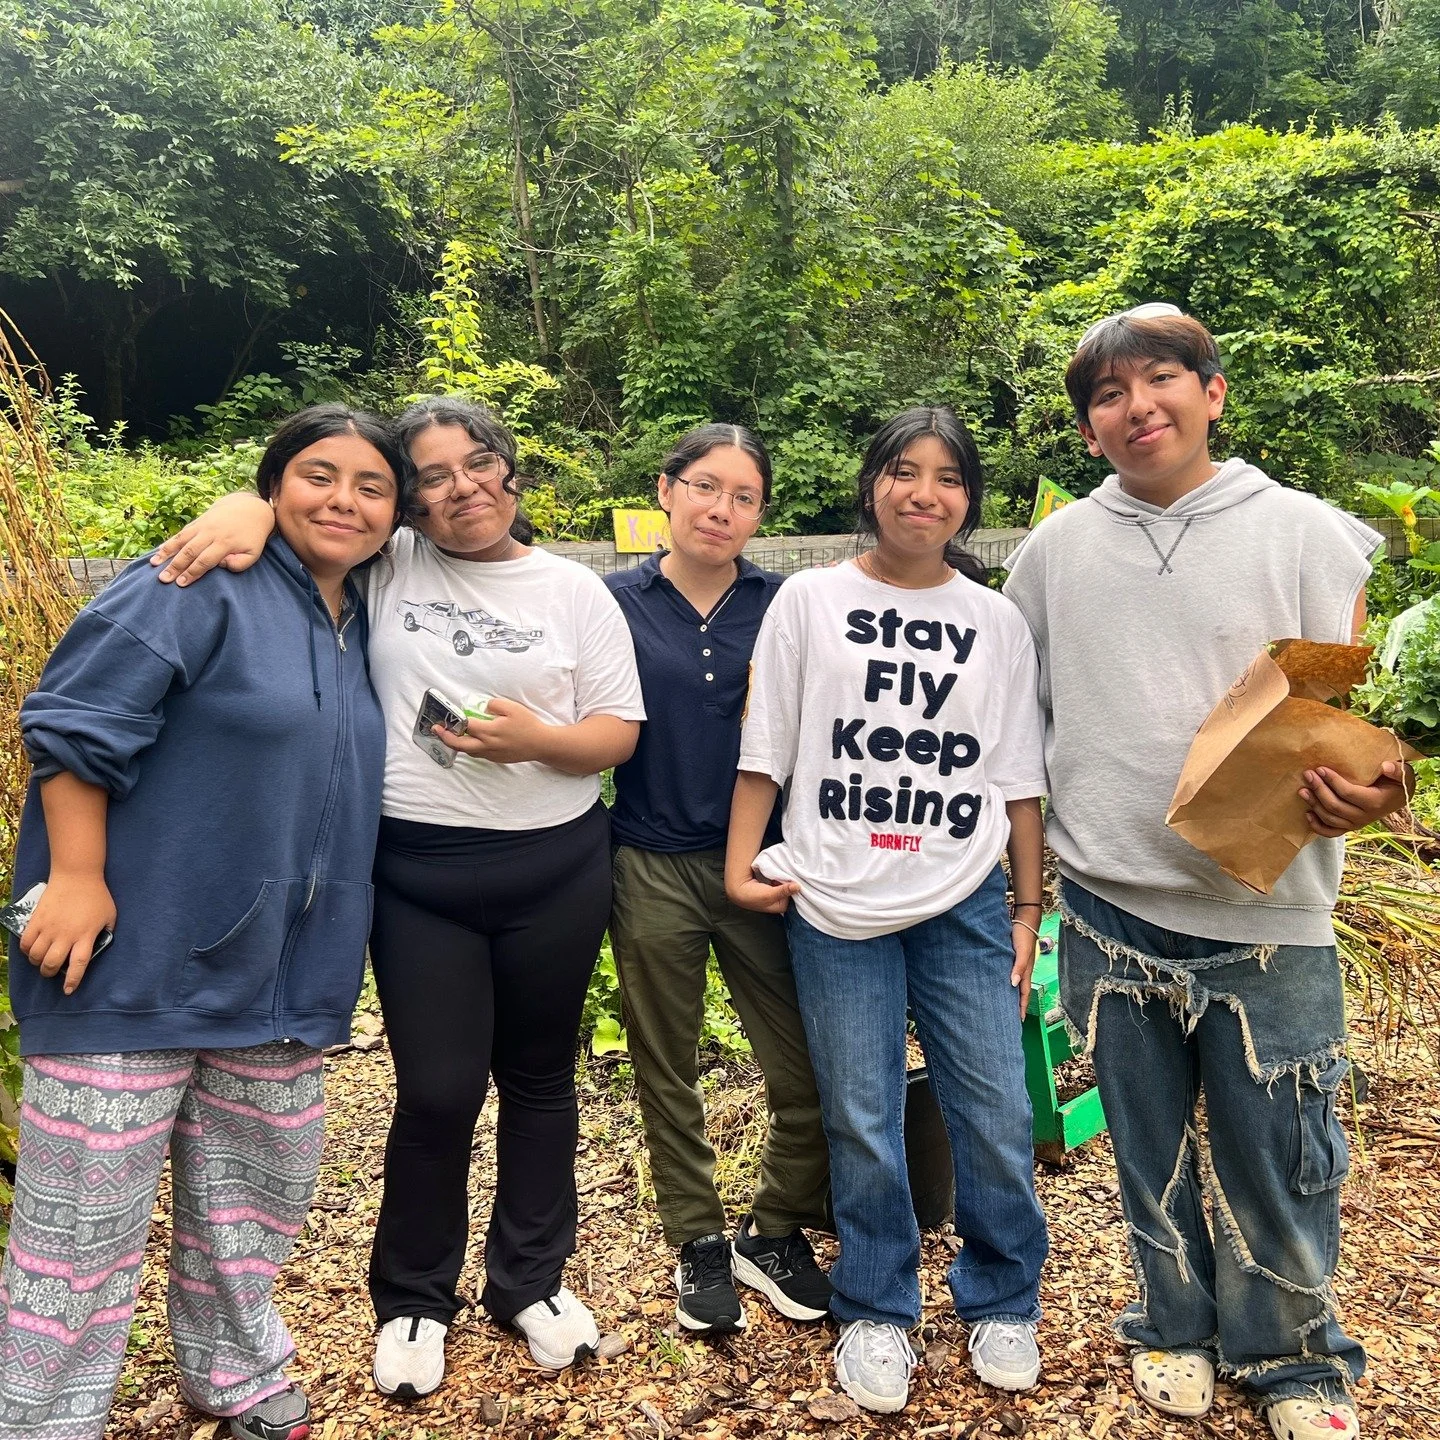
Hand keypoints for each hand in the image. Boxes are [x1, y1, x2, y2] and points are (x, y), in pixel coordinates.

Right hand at [20, 873, 116, 994]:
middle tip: (51, 972)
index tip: (68, 990)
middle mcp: (65, 935)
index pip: (78, 964)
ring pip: (36, 956)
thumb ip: (105, 932)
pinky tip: (31, 950)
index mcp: (85, 935)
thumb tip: (101, 945)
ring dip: (37, 963)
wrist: (77, 875)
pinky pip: (25, 942)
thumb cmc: (96, 895)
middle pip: (52, 963)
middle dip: (50, 973)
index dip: (72, 980)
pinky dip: (26, 951)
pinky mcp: (36, 920)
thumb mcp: (110, 916)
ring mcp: (49, 927)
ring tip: (41, 961)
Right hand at [151, 493, 272, 583]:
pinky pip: (181, 532)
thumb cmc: (252, 536)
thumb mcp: (254, 553)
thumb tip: (221, 565)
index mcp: (225, 543)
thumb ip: (240, 563)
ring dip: (167, 553)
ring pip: (181, 540)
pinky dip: (170, 542)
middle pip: (189, 552)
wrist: (250, 508)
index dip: (192, 573)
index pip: (205, 561)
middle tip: (163, 579)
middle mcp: (211, 533)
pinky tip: (160, 551)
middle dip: (175, 566)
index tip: (181, 584)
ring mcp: (202, 526)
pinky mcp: (198, 521)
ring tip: (154, 564)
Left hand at [433, 696, 551, 765]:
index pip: (465, 726)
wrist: (541, 745)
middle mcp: (487, 745)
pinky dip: (470, 747)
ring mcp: (491, 754)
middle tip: (436, 730)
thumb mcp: (512, 708)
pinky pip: (477, 754)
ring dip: (457, 743)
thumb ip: (494, 705)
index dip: (454, 721)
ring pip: (467, 751)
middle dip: (445, 737)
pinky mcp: (495, 759)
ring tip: (451, 735)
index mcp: (489, 731)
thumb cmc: (528, 725)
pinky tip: (470, 740)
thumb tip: (483, 708)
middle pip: (459, 745)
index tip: (445, 717)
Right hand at [727, 872, 799, 914]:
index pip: (793, 895)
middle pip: (789, 890)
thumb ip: (784, 890)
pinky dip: (778, 877)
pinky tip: (775, 873)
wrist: (738, 889)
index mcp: (780, 907)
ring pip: (784, 885)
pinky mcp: (770, 887)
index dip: (792, 887)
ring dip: (782, 879)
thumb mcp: (770, 894)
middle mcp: (778, 901)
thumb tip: (798, 887)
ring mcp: (774, 894)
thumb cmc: (753, 895)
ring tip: (780, 873)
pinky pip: (778, 881)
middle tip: (786, 875)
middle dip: (788, 883)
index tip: (791, 879)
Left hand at [1010, 922, 1036, 1019]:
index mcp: (1026, 971)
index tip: (1018, 1020)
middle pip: (1019, 990)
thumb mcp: (1022, 951)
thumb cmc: (1023, 935)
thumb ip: (1019, 967)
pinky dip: (1006, 981)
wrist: (1024, 919)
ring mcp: (1018, 963)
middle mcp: (1023, 969)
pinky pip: (1010, 973)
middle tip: (1009, 1016)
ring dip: (1010, 993)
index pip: (1024, 993)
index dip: (1021, 1006)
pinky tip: (998, 982)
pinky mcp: (1012, 957)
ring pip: (1015, 982)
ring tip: (1003, 1003)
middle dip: (1016, 1003)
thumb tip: (1013, 984)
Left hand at [1300, 761, 1412, 837]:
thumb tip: (1386, 766)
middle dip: (1319, 790)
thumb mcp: (1404, 774)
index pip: (1348, 793)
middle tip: (1308, 775)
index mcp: (1375, 802)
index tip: (1320, 769)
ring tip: (1302, 790)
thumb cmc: (1398, 782)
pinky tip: (1307, 814)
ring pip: (1330, 818)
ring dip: (1314, 804)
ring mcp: (1356, 824)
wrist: (1399, 798)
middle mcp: (1364, 816)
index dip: (1333, 781)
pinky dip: (1317, 826)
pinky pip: (1331, 832)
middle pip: (1335, 806)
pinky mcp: (1350, 827)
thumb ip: (1398, 770)